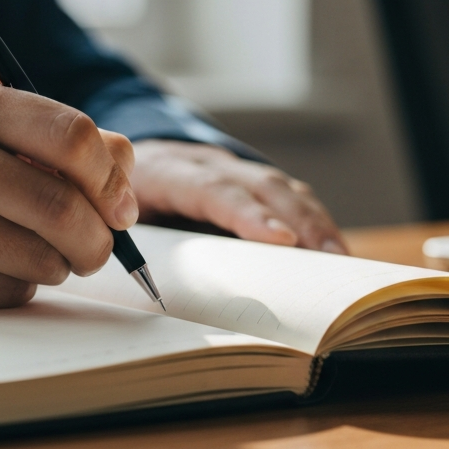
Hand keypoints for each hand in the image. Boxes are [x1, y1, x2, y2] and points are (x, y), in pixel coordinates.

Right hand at [0, 75, 137, 309]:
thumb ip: (53, 138)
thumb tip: (125, 169)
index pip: (70, 135)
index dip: (110, 178)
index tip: (119, 205)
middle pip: (62, 208)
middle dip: (97, 240)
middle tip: (94, 247)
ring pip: (41, 259)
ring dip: (57, 266)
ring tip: (34, 252)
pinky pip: (8, 292)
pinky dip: (18, 287)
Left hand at [129, 140, 347, 253]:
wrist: (112, 158)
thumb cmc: (113, 202)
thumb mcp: (109, 219)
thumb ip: (130, 246)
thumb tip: (156, 290)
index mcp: (165, 171)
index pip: (211, 188)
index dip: (247, 212)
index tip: (280, 238)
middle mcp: (204, 162)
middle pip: (258, 183)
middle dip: (297, 219)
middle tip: (327, 257)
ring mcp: (228, 167)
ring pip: (279, 186)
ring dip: (312, 221)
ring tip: (338, 258)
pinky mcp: (244, 179)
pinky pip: (285, 194)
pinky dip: (310, 219)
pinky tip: (329, 247)